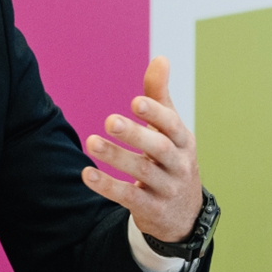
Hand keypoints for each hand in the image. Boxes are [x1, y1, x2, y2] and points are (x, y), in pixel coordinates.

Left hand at [80, 56, 202, 242]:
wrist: (184, 214)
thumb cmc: (172, 159)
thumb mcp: (171, 129)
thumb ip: (160, 96)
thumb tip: (161, 58)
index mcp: (183, 141)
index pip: (172, 125)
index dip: (155, 113)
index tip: (134, 101)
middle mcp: (178, 164)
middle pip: (159, 148)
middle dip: (135, 134)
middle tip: (109, 121)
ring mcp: (167, 188)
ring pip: (142, 172)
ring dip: (116, 156)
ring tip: (91, 142)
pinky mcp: (151, 209)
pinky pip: (129, 197)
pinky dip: (108, 186)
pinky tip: (87, 174)